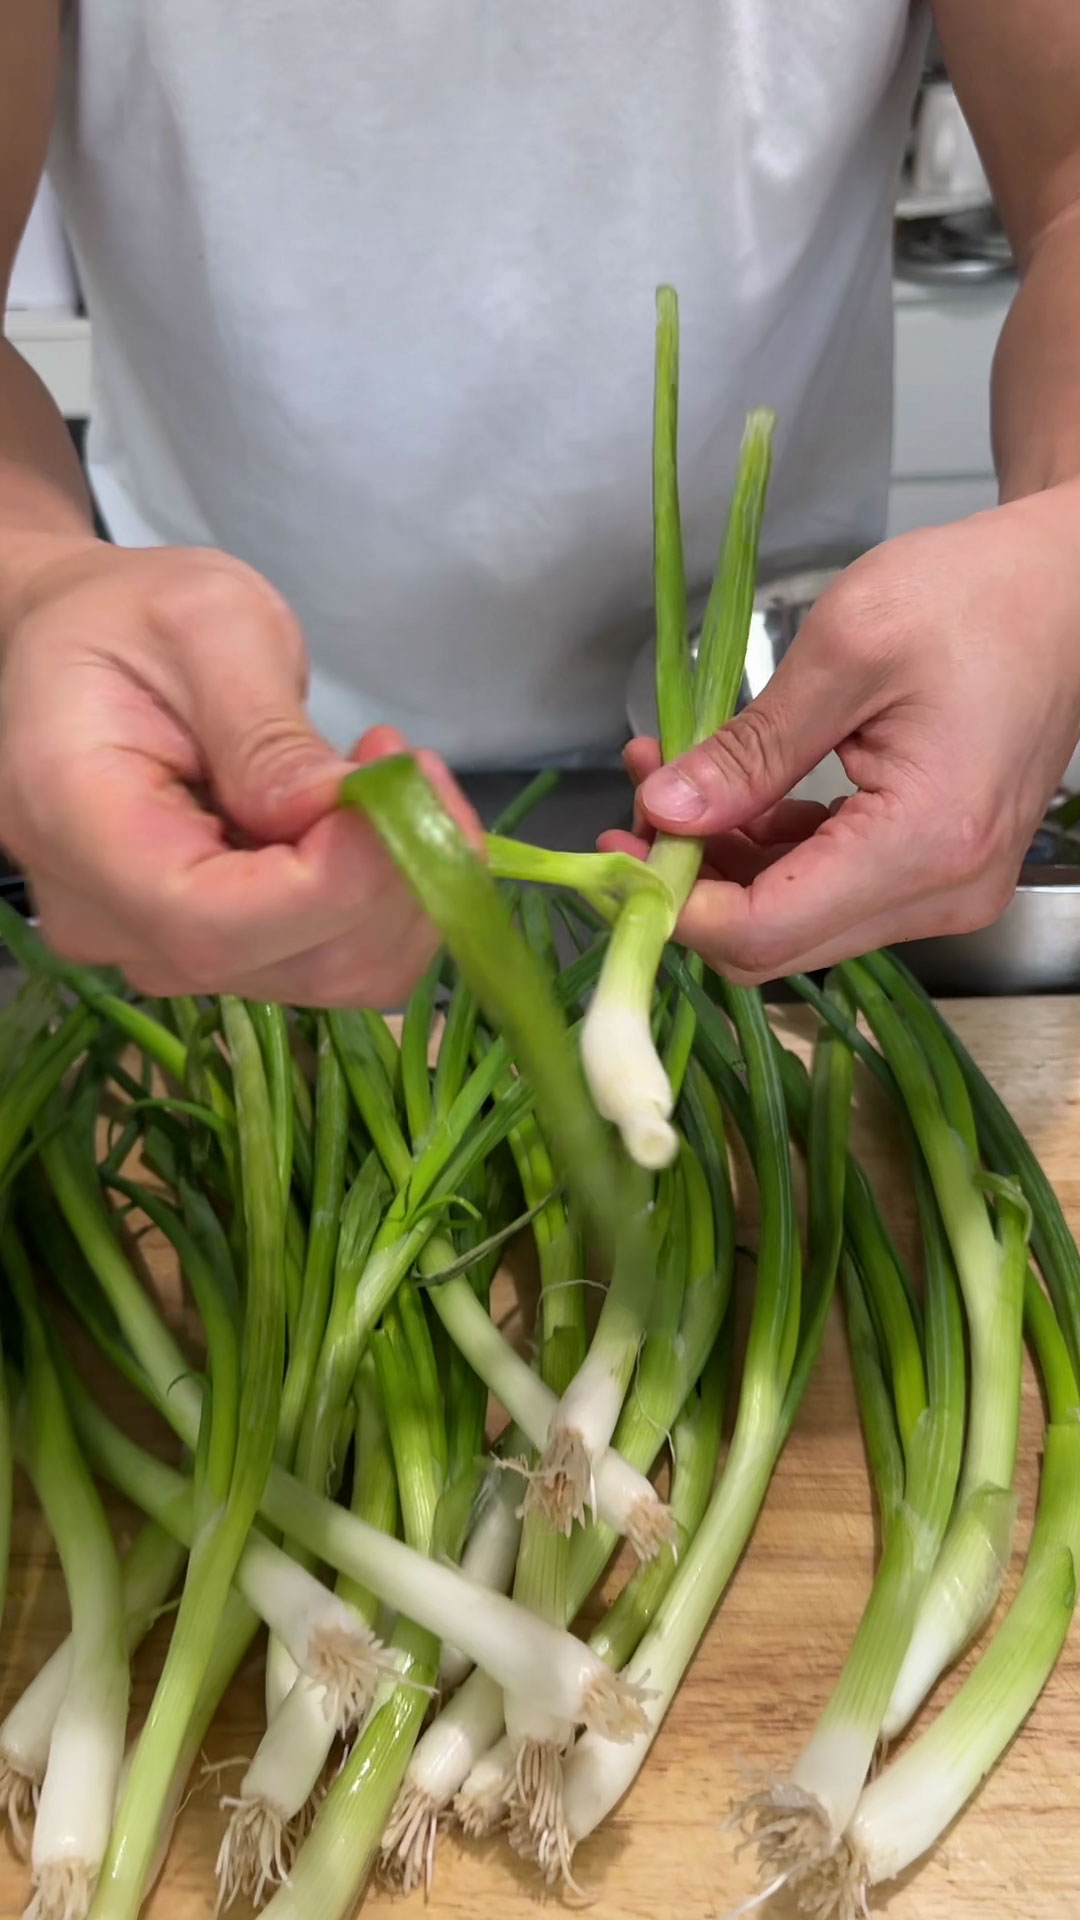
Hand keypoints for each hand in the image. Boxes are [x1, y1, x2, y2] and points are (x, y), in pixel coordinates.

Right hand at [0, 539, 475, 1004]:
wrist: (83, 648)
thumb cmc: (131, 617)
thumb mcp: (206, 623)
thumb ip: (264, 729)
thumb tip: (333, 811)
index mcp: (75, 824)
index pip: (212, 920)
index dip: (333, 884)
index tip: (405, 795)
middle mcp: (105, 918)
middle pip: (283, 961)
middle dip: (390, 878)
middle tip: (420, 770)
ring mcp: (157, 950)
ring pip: (325, 975)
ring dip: (398, 890)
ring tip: (394, 783)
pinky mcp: (211, 952)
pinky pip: (327, 961)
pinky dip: (382, 901)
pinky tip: (370, 823)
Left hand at [602, 488, 1079, 982]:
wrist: (1068, 587)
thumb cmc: (976, 596)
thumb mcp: (846, 649)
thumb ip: (751, 747)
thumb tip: (665, 811)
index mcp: (925, 843)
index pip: (766, 930)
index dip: (678, 905)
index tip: (618, 847)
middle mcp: (944, 893)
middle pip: (776, 944)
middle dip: (691, 887)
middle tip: (632, 811)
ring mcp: (946, 890)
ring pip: (795, 921)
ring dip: (722, 864)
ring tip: (665, 779)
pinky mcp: (937, 870)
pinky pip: (829, 890)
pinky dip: (768, 850)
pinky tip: (724, 791)